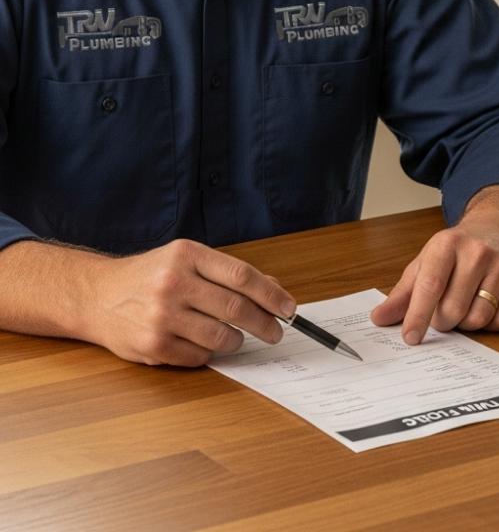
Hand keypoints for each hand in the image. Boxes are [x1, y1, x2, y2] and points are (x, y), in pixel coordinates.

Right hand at [82, 239, 297, 365]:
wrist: (97, 296)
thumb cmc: (151, 276)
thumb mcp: (188, 260)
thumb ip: (228, 273)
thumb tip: (274, 290)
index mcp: (187, 255)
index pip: (243, 276)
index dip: (272, 295)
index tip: (289, 308)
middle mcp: (174, 283)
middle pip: (237, 308)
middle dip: (265, 323)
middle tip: (276, 331)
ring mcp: (161, 316)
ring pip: (222, 336)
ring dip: (238, 340)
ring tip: (236, 337)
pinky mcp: (152, 345)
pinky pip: (199, 355)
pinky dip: (210, 352)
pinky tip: (203, 343)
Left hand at [370, 185, 498, 344]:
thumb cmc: (457, 249)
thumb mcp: (426, 261)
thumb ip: (403, 293)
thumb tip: (379, 319)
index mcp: (447, 244)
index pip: (430, 286)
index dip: (418, 315)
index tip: (410, 338)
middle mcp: (477, 252)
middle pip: (453, 309)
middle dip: (442, 321)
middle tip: (441, 313)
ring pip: (478, 319)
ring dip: (466, 323)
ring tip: (464, 305)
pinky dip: (490, 324)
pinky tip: (485, 305)